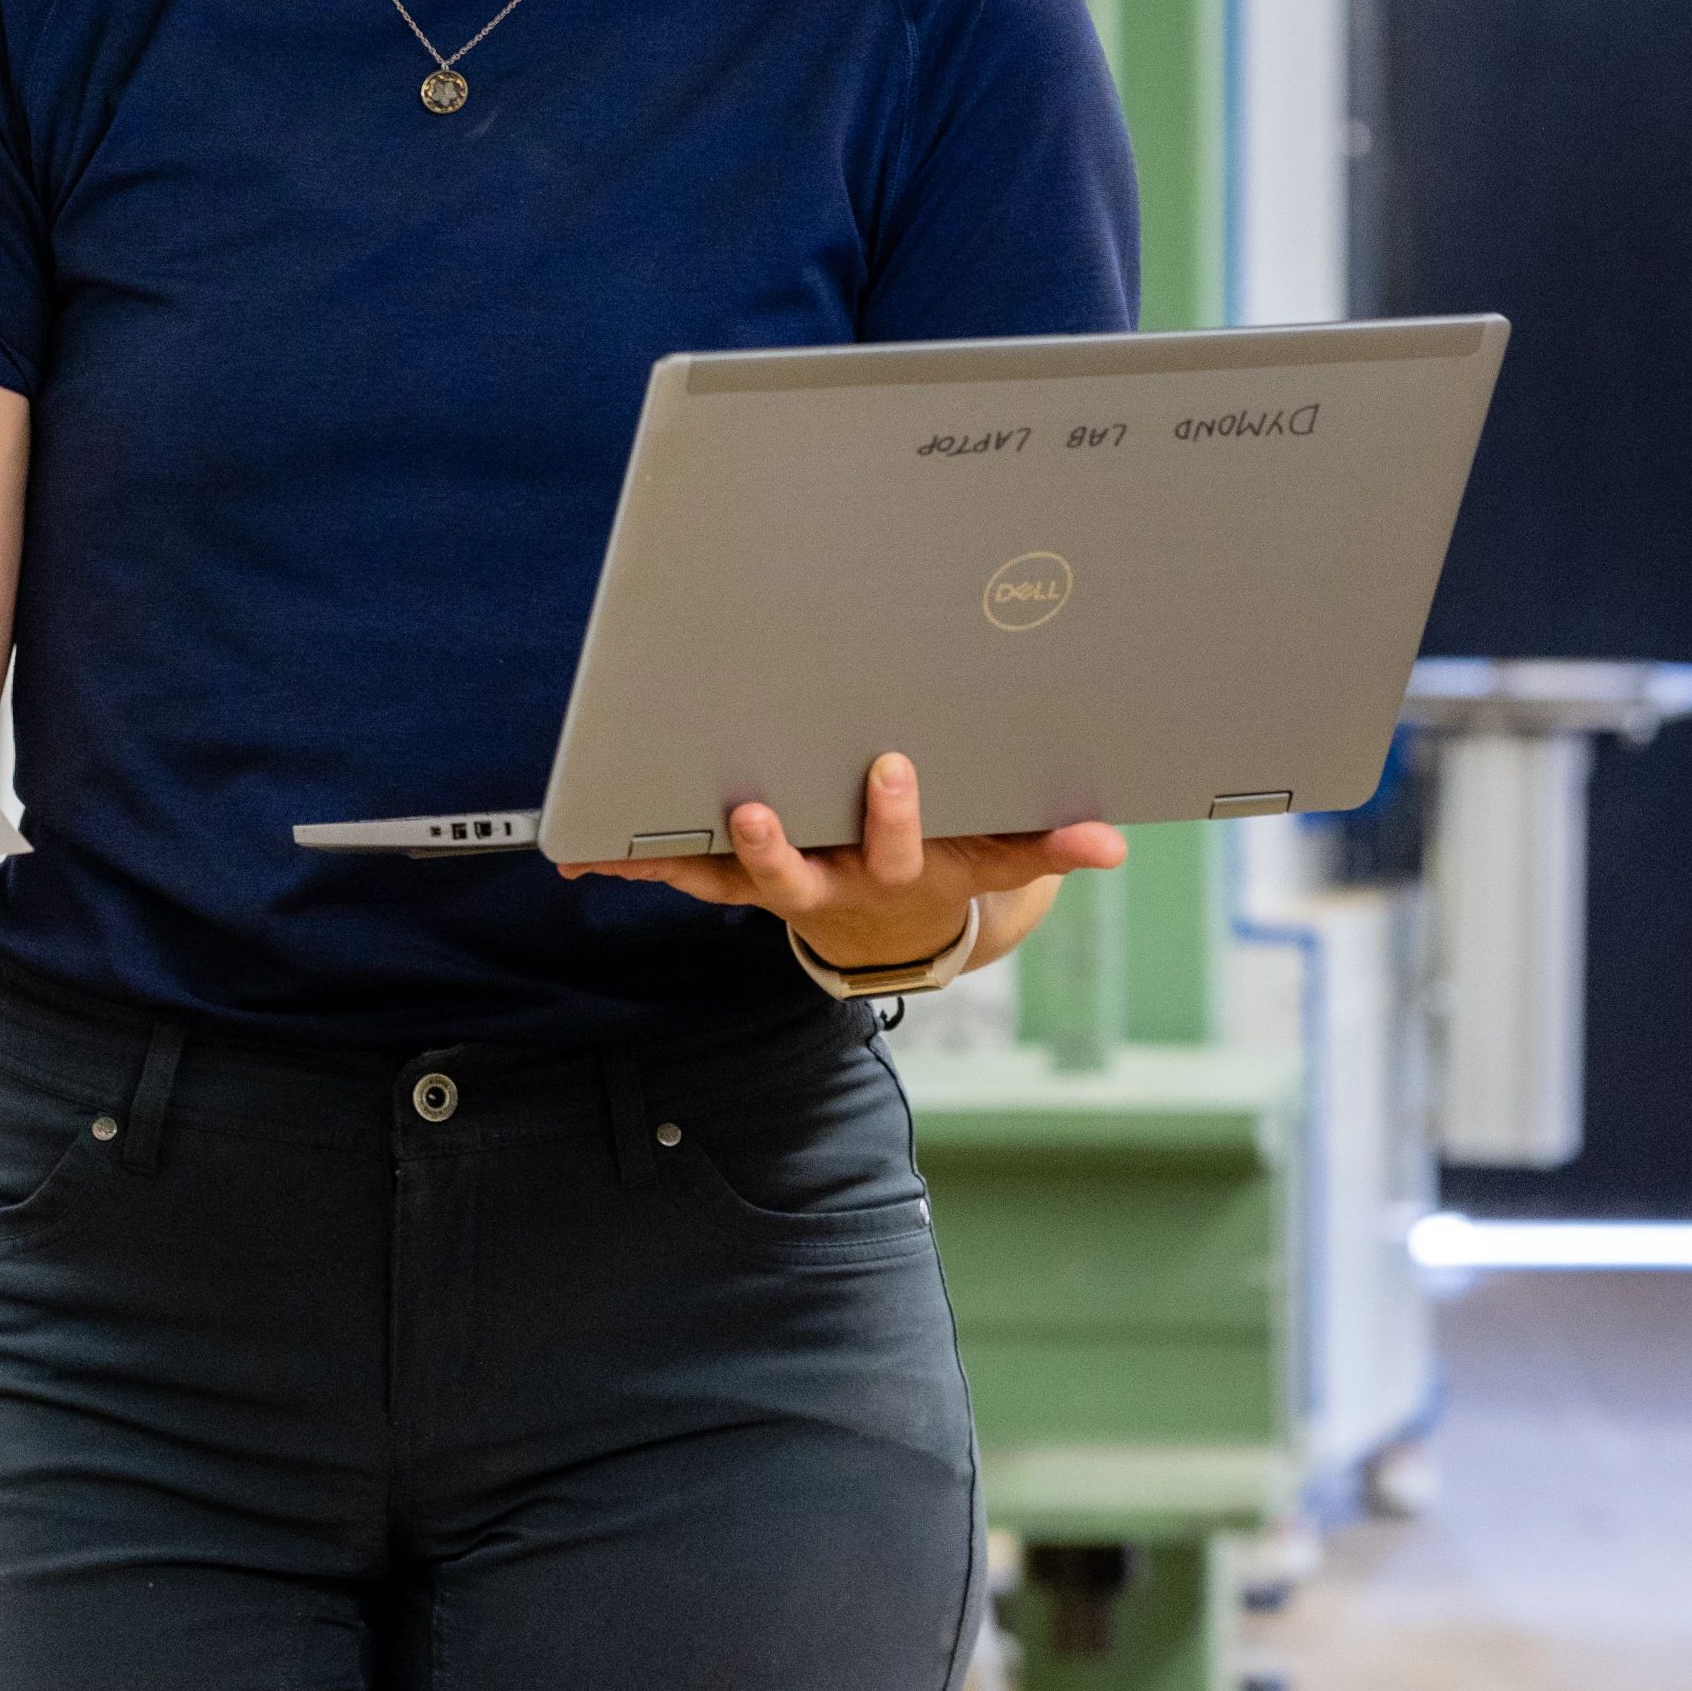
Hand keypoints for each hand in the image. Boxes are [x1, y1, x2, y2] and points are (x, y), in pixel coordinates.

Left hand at [565, 751, 1123, 968]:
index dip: (895, 817)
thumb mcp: (999, 856)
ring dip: (680, 857)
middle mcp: (829, 885)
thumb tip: (1113, 843)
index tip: (889, 766)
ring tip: (633, 839)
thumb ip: (1048, 843)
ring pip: (723, 875)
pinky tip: (578, 851)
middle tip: (753, 805)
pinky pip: (676, 869)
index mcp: (897, 871)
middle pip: (796, 873)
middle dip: (775, 842)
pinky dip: (629, 860)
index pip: (901, 850)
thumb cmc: (947, 863)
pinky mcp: (730, 877)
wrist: (892, 924)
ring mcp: (774, 885)